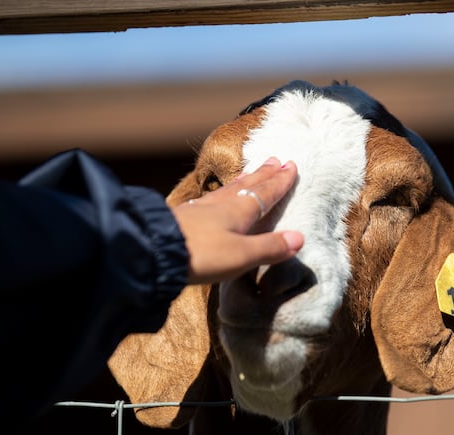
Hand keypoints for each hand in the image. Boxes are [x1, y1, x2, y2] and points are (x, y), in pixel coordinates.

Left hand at [171, 157, 303, 284]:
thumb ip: (269, 248)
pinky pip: (212, 198)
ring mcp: (201, 209)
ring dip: (244, 179)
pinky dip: (222, 191)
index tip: (291, 167)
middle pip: (247, 185)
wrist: (153, 251)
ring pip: (228, 189)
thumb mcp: (241, 256)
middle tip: (275, 160)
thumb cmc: (201, 254)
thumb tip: (300, 238)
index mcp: (239, 212)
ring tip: (252, 171)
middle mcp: (221, 205)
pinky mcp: (184, 217)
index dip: (279, 183)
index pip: (265, 194)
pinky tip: (216, 195)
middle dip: (263, 174)